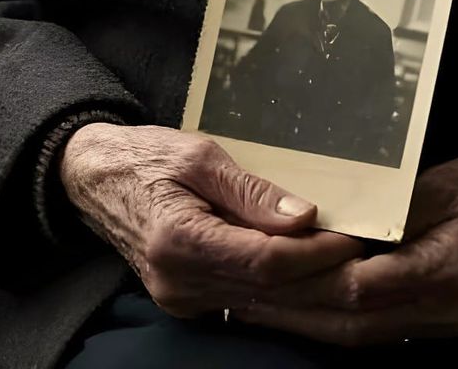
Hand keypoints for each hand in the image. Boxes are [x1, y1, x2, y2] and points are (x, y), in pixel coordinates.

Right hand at [58, 123, 363, 318]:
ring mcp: (182, 299)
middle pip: (268, 290)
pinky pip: (243, 299)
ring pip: (260, 301)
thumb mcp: (199, 156)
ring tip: (344, 258)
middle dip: (320, 274)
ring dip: (304, 282)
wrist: (93, 178)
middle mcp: (180, 283)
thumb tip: (304, 217)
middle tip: (364, 253)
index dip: (315, 254)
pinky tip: (306, 268)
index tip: (352, 237)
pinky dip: (278, 285)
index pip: (266, 263)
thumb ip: (251, 190)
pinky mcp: (187, 300)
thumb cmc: (145, 157)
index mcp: (180, 243)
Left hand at [233, 147, 457, 345]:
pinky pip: (370, 328)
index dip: (313, 276)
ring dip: (304, 322)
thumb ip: (392, 207)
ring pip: (357, 334)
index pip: (364, 286)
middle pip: (353, 324)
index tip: (268, 261)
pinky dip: (329, 319)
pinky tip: (297, 306)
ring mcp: (437, 321)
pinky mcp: (431, 319)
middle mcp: (440, 309)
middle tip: (243, 293)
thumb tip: (338, 218)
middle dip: (294, 311)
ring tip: (254, 304)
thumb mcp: (441, 183)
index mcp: (446, 269)